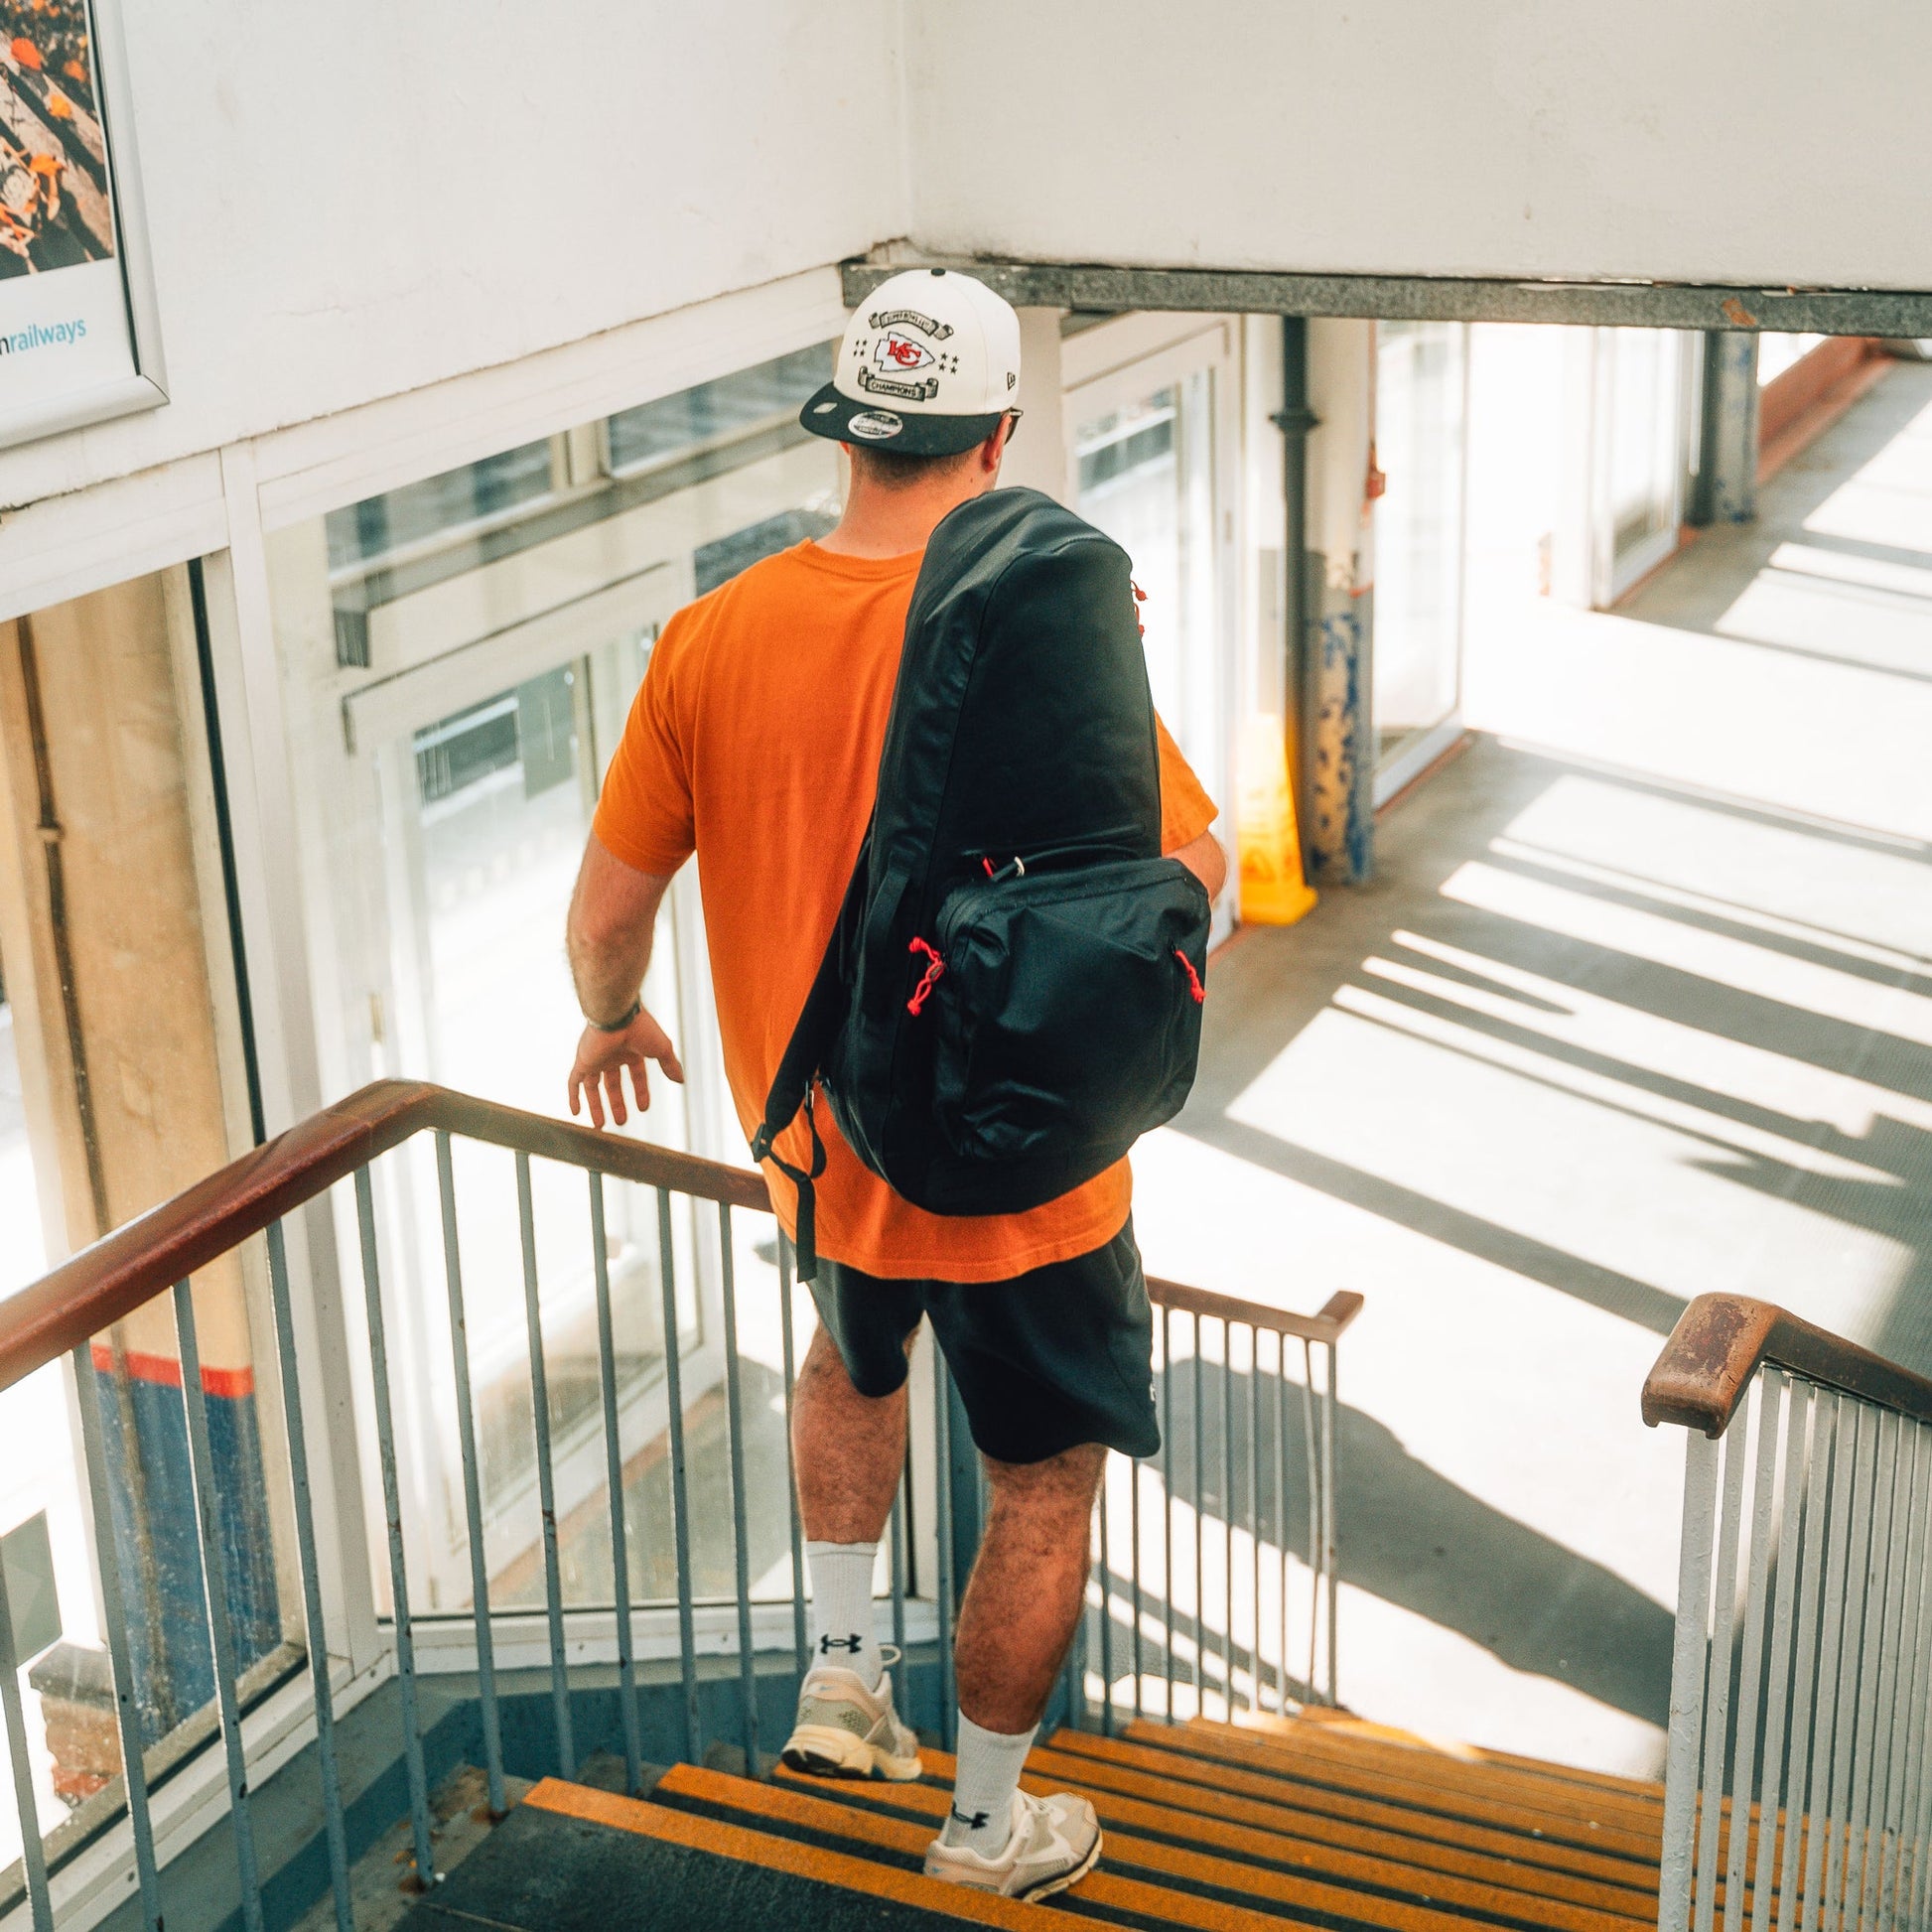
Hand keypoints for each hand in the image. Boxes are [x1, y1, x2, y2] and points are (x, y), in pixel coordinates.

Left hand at [567, 1007, 683, 1127]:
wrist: (617, 1016)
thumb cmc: (641, 1028)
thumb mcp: (662, 1049)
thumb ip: (670, 1065)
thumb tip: (681, 1079)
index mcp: (631, 1050)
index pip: (636, 1074)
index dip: (640, 1091)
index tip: (643, 1108)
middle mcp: (612, 1055)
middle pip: (612, 1084)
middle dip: (617, 1103)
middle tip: (621, 1121)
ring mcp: (596, 1058)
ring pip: (593, 1086)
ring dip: (596, 1106)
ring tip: (600, 1126)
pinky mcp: (582, 1061)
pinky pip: (573, 1081)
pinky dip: (573, 1096)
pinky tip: (575, 1113)